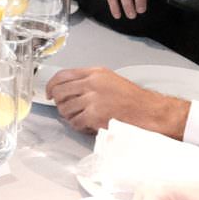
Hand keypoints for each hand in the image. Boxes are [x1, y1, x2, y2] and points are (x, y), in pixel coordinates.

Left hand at [45, 66, 187, 136]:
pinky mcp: (94, 115)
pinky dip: (79, 126)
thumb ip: (89, 82)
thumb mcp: (110, 81)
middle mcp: (92, 83)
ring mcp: (93, 99)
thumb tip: (68, 90)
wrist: (149, 112)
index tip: (49, 93)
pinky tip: (89, 125)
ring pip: (65, 109)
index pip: (63, 75)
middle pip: (60, 92)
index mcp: (95, 73)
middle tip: (66, 110)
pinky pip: (75, 122)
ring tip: (82, 118)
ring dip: (70, 116)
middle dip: (59, 103)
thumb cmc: (133, 100)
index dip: (51, 85)